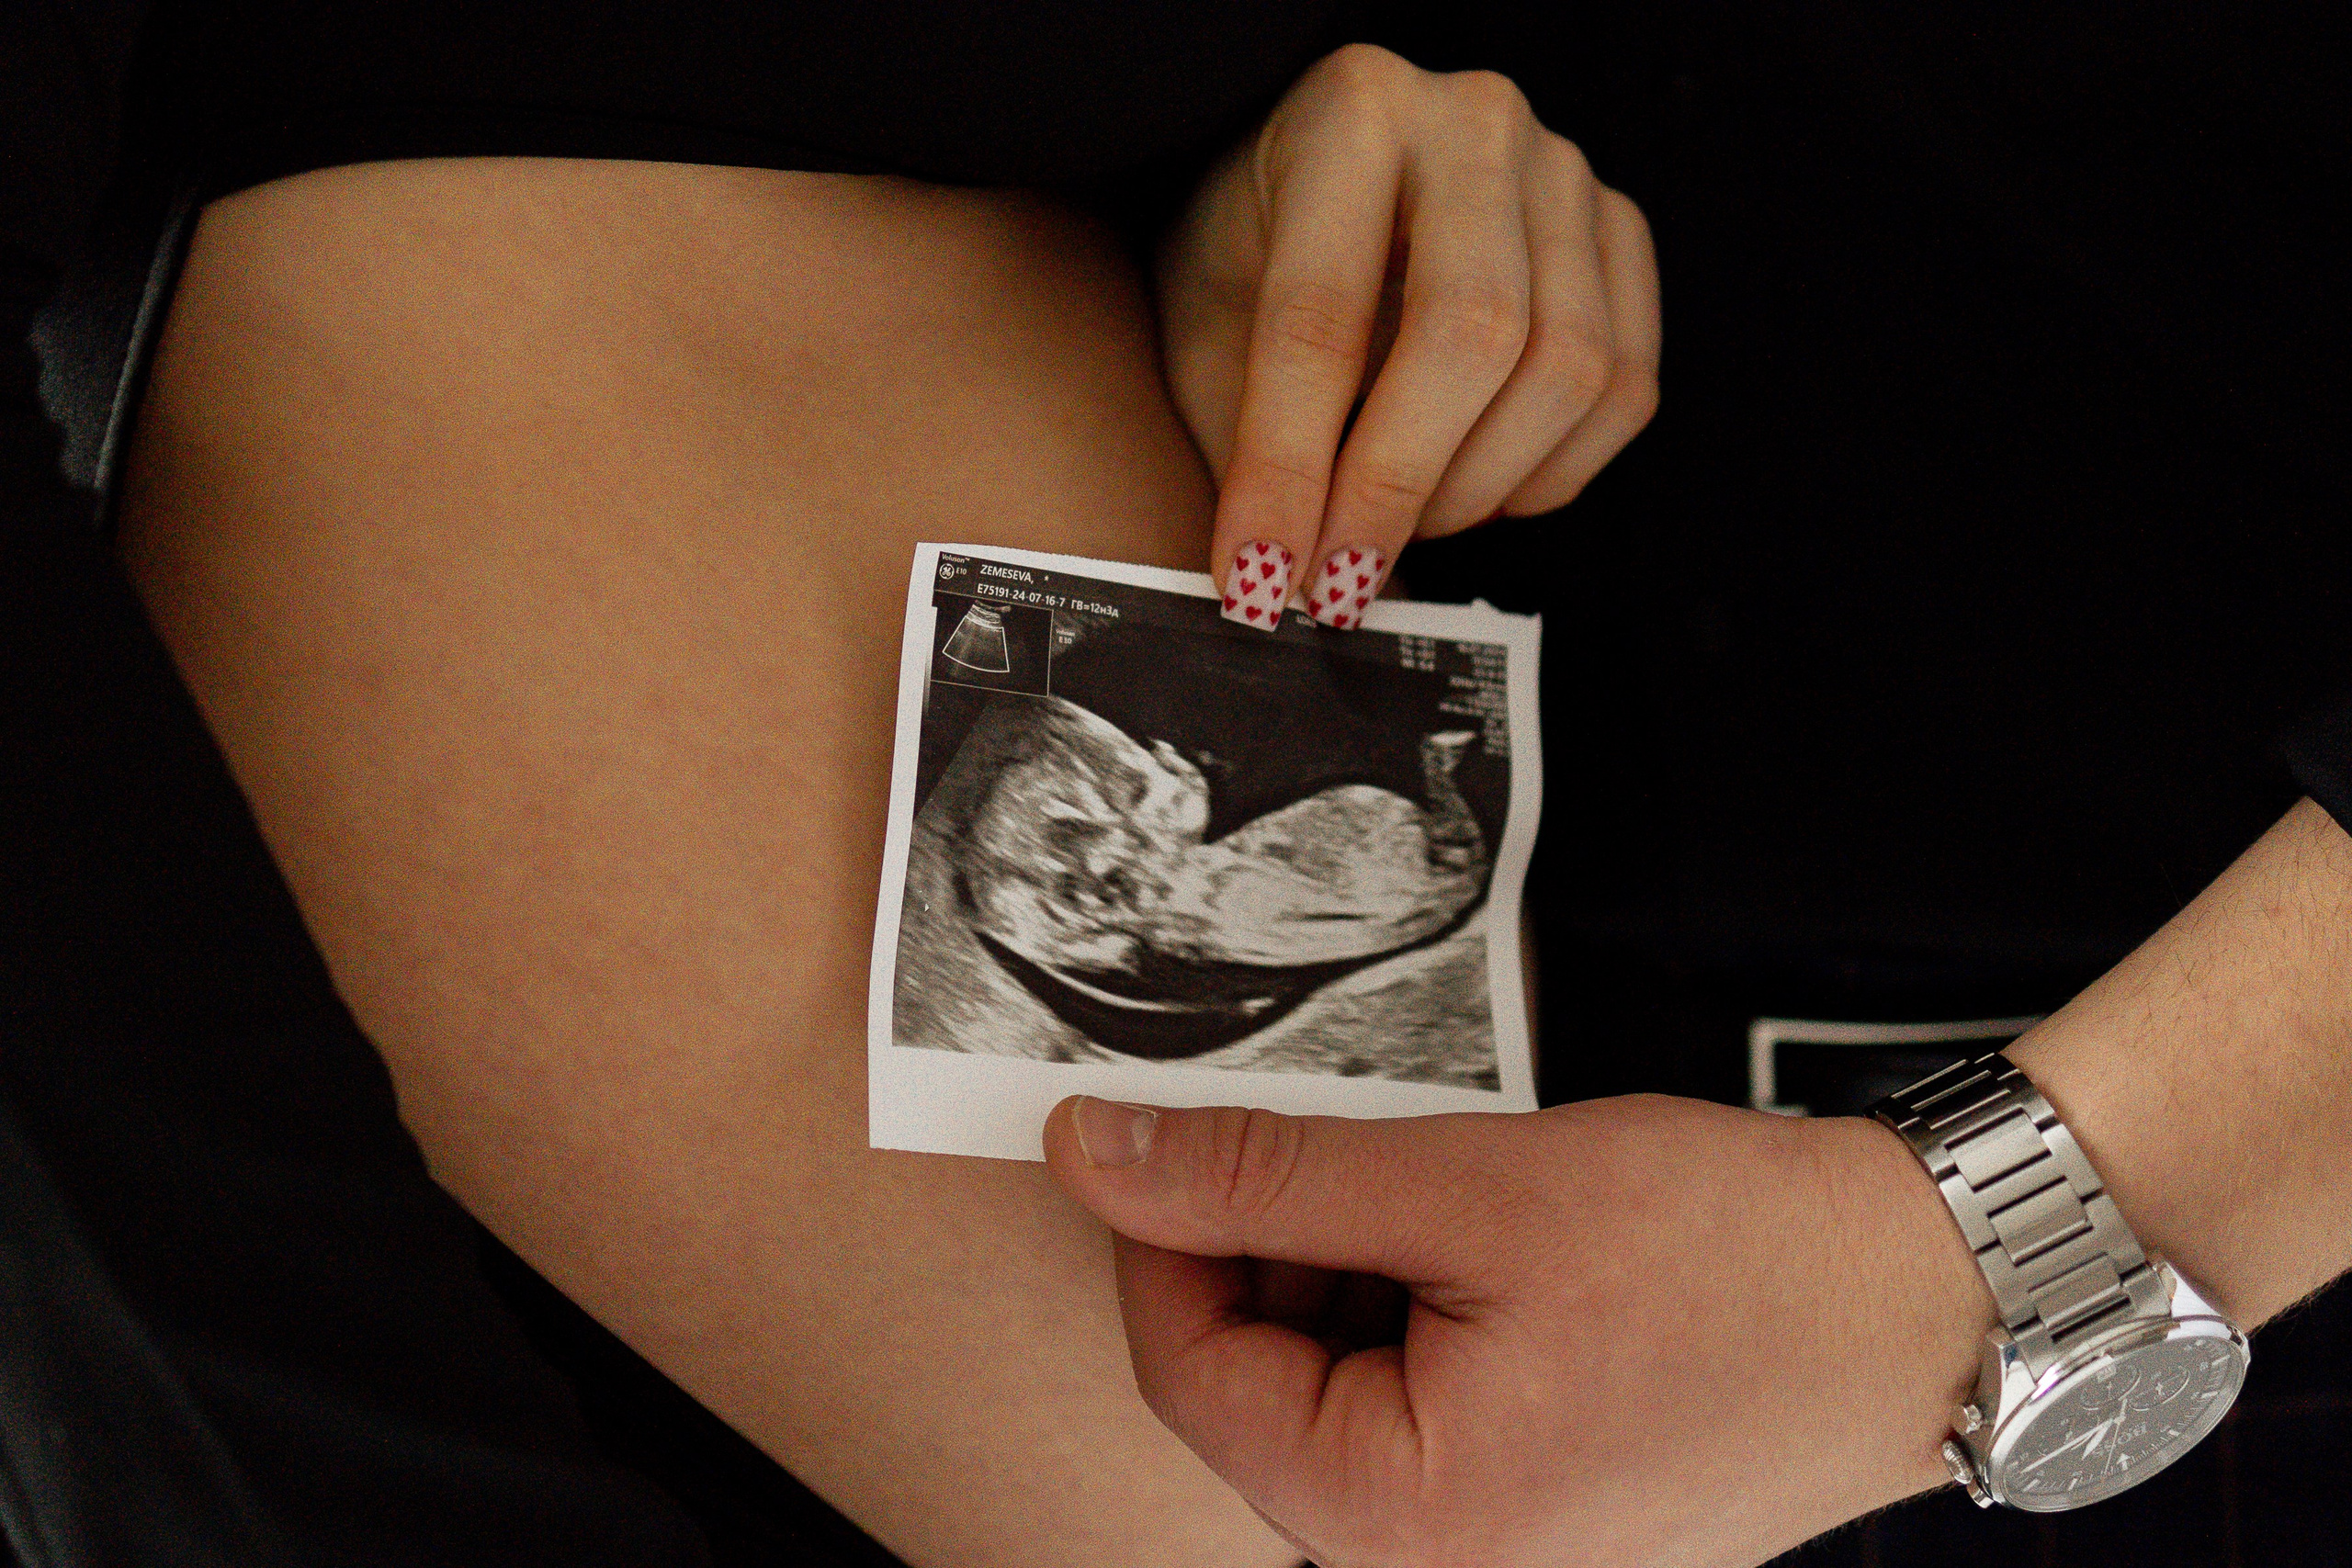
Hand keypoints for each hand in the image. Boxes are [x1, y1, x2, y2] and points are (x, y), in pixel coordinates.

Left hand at [1044, 1093, 1988, 1567]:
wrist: (1931, 1294)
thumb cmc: (1734, 1255)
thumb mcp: (1469, 1189)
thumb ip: (1264, 1178)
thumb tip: (1094, 1156)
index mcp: (1402, 1518)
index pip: (1187, 1372)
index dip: (1161, 1231)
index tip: (1169, 1127)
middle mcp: (1437, 1563)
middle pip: (1256, 1383)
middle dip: (1275, 1245)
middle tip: (1353, 1137)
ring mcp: (1491, 1541)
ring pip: (1336, 1378)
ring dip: (1357, 1263)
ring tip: (1463, 1190)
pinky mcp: (1536, 1501)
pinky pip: (1417, 1394)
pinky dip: (1422, 1299)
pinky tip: (1495, 1238)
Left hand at [1157, 44, 1659, 630]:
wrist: (1324, 183)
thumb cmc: (1253, 257)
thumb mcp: (1209, 330)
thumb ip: (1243, 445)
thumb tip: (1275, 588)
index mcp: (1347, 114)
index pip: (1323, 317)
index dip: (1290, 470)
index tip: (1262, 579)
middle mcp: (1473, 122)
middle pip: (1473, 335)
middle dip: (1395, 489)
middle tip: (1337, 581)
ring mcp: (1566, 174)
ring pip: (1567, 370)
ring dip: (1475, 489)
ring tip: (1397, 527)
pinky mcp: (1622, 237)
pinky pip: (1624, 389)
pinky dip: (1547, 476)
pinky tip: (1474, 488)